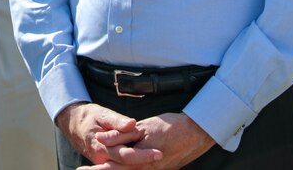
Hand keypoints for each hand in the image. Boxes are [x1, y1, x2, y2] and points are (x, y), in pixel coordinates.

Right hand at [57, 102, 158, 167]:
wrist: (74, 124)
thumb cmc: (90, 117)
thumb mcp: (102, 114)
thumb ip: (117, 121)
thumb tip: (132, 124)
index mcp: (102, 147)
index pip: (126, 155)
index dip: (143, 155)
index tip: (160, 152)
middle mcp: (103, 159)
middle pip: (128, 166)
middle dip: (146, 162)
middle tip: (164, 156)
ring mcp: (104, 162)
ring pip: (125, 168)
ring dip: (141, 164)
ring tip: (158, 159)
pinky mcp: (107, 162)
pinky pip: (122, 166)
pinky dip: (133, 164)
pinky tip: (146, 161)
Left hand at [90, 113, 213, 169]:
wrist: (195, 133)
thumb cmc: (170, 127)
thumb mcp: (144, 128)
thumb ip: (123, 134)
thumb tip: (103, 139)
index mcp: (141, 159)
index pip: (113, 166)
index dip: (97, 169)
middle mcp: (146, 169)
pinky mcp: (159, 169)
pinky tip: (118, 167)